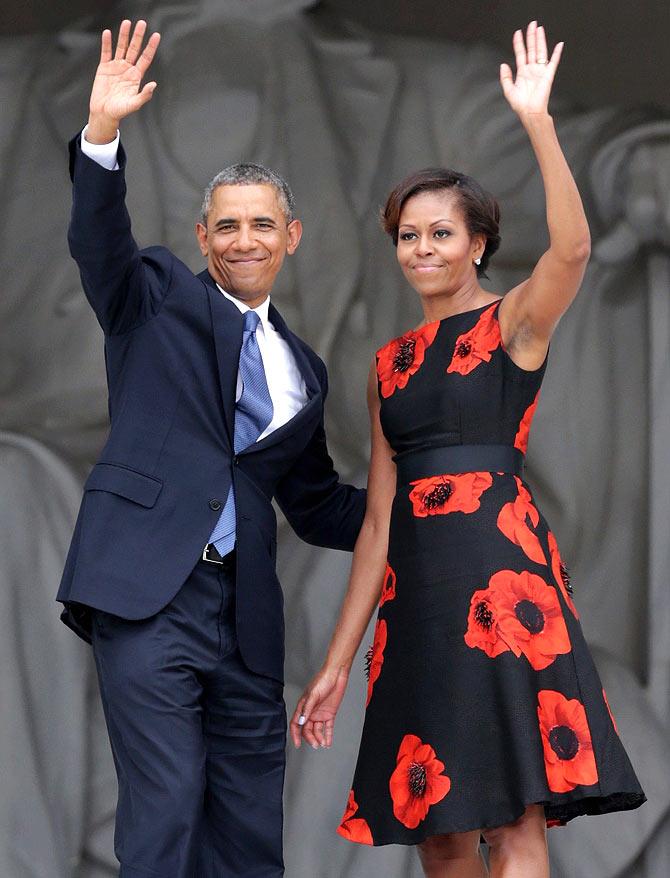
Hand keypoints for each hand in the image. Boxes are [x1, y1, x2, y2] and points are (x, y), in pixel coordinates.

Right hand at [87, 20, 160, 141]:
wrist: (104, 113)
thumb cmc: (120, 111)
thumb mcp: (134, 104)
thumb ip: (144, 95)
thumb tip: (154, 85)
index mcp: (136, 76)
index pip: (145, 58)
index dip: (151, 47)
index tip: (156, 35)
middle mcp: (127, 69)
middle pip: (134, 49)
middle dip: (138, 36)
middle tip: (142, 23)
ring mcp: (116, 67)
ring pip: (121, 47)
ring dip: (123, 35)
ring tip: (126, 23)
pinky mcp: (104, 67)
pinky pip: (106, 52)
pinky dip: (107, 43)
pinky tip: (108, 33)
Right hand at [289, 666, 348, 749]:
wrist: (336, 675)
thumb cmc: (322, 680)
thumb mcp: (313, 695)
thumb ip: (307, 709)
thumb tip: (301, 721)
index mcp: (303, 707)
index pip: (296, 724)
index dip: (295, 734)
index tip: (297, 744)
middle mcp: (311, 712)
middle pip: (307, 729)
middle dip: (310, 738)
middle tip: (315, 744)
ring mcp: (320, 713)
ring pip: (317, 730)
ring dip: (319, 738)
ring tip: (323, 743)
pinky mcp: (329, 714)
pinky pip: (328, 727)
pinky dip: (328, 735)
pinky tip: (328, 742)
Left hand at [500, 21, 562, 117]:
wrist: (530, 112)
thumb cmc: (520, 105)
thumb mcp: (508, 91)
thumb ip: (505, 77)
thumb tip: (503, 64)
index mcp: (522, 73)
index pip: (520, 53)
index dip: (518, 43)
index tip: (517, 33)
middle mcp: (532, 70)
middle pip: (532, 49)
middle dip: (531, 37)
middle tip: (532, 24)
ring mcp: (540, 71)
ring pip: (541, 52)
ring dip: (540, 40)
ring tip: (539, 29)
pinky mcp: (548, 75)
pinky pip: (554, 62)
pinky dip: (557, 54)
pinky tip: (559, 45)